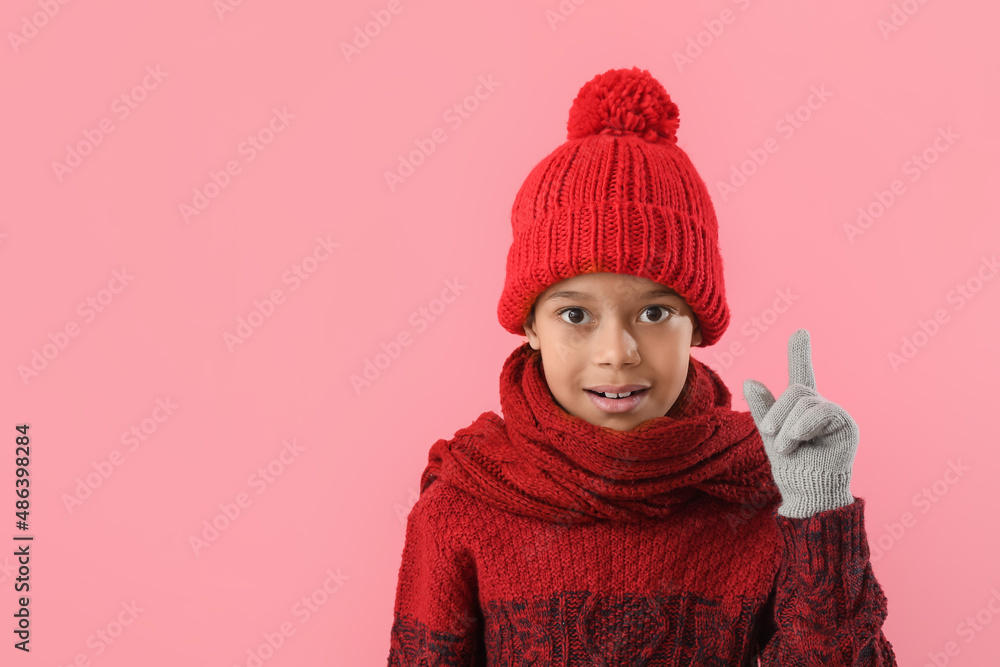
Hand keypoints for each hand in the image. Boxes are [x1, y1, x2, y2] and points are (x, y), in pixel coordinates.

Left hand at [742, 329, 858, 518]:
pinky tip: (797, 441)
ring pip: (805, 400)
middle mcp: (819, 406)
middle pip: (796, 389)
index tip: (800, 331)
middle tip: (773, 436)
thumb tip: (750, 380)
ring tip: (786, 446)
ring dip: (788, 425)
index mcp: (800, 407)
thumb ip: (764, 409)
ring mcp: (835, 414)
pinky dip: (803, 425)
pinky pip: (821, 411)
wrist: (807, 494)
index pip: (801, 373)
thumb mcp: (771, 435)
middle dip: (778, 412)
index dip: (800, 352)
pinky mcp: (846, 425)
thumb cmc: (791, 468)